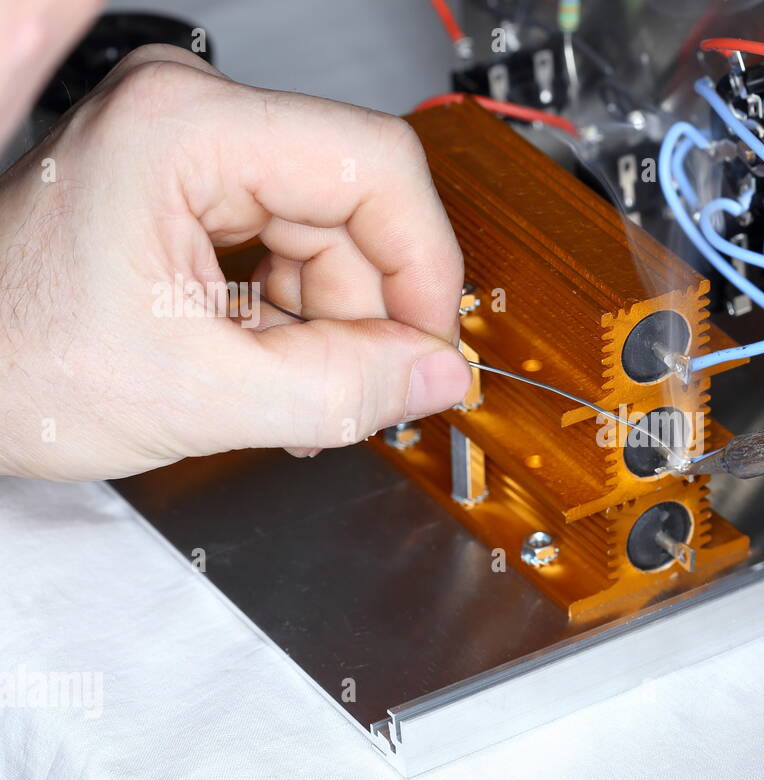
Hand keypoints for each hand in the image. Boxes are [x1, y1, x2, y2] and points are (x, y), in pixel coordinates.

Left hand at [0, 43, 467, 479]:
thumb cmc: (12, 362)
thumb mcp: (198, 397)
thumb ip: (339, 390)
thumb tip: (439, 374)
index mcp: (183, 130)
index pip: (376, 167)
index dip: (424, 264)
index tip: (431, 344)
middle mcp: (192, 116)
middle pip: (358, 207)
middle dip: (368, 312)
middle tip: (356, 391)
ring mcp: (194, 148)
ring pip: (336, 236)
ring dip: (334, 326)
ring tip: (292, 395)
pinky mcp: (195, 187)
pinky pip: (296, 248)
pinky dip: (301, 318)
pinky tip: (269, 367)